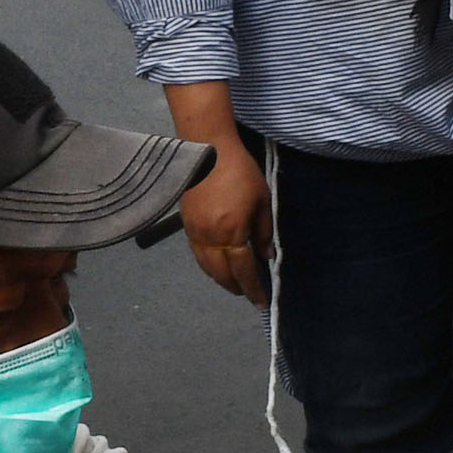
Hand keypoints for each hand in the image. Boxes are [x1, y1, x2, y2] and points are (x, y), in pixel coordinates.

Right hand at [177, 135, 269, 305]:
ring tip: (234, 284)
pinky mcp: (186, 225)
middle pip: (222, 273)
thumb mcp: (262, 201)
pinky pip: (197, 254)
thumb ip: (264, 232)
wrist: (208, 151)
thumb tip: (265, 256)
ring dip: (220, 279)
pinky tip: (217, 265)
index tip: (260, 301)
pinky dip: (209, 265)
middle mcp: (210, 238)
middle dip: (235, 287)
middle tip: (248, 294)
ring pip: (206, 266)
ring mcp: (195, 233)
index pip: (243, 269)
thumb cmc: (241, 172)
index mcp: (232, 232)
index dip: (252, 287)